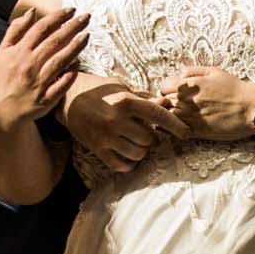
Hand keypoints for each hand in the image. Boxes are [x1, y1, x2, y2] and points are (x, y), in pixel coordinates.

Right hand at [0, 6, 90, 130]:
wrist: (3, 107)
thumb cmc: (5, 76)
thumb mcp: (4, 50)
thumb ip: (16, 29)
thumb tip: (32, 11)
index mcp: (19, 51)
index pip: (41, 29)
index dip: (58, 17)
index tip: (72, 10)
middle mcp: (29, 65)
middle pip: (53, 42)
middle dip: (71, 27)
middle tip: (86, 17)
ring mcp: (38, 82)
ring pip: (59, 61)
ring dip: (74, 47)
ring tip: (87, 35)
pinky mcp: (46, 98)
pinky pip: (61, 85)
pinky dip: (70, 74)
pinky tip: (79, 63)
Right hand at [61, 73, 187, 171]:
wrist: (67, 99)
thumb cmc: (99, 91)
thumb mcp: (121, 88)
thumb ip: (144, 99)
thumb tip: (167, 103)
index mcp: (124, 101)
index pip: (158, 115)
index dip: (175, 125)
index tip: (187, 133)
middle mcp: (115, 120)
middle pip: (149, 139)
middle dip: (151, 137)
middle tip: (144, 131)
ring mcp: (105, 137)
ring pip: (138, 154)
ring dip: (141, 150)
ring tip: (135, 141)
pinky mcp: (97, 149)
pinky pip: (121, 165)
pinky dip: (129, 163)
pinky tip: (128, 155)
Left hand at [157, 66, 254, 141]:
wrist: (251, 108)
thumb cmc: (234, 88)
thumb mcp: (214, 71)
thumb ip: (192, 70)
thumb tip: (179, 75)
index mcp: (187, 85)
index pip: (163, 87)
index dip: (168, 89)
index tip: (176, 92)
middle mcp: (185, 101)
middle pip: (163, 102)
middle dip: (169, 102)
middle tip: (180, 104)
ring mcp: (189, 117)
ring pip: (168, 117)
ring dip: (172, 115)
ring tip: (184, 114)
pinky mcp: (196, 131)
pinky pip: (176, 130)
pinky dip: (177, 128)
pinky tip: (186, 125)